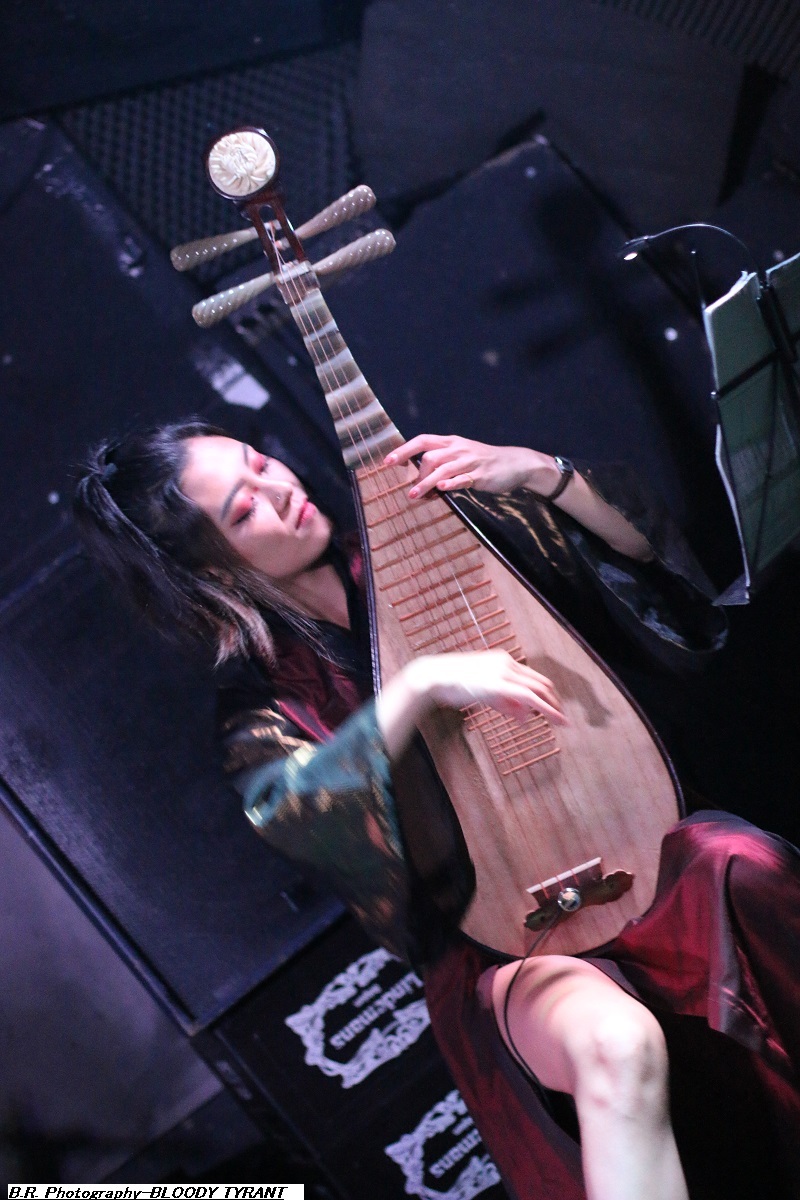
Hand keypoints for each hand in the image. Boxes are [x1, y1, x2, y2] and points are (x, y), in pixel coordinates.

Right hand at [377, 651, 565, 759]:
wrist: (433, 677)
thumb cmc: (452, 685)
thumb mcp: (483, 693)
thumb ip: (505, 703)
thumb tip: (525, 718)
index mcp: (502, 661)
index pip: (532, 677)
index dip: (546, 694)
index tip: (553, 708)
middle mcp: (507, 663)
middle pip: (541, 682)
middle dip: (554, 701)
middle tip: (562, 718)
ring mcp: (504, 672)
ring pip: (539, 689)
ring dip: (552, 707)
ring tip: (561, 722)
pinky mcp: (499, 684)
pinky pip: (529, 697)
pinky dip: (545, 708)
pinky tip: (554, 719)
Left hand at [384, 434, 558, 499]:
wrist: (515, 463)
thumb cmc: (484, 462)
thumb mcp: (461, 459)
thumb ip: (441, 467)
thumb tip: (420, 484)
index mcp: (451, 442)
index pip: (422, 441)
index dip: (403, 450)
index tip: (387, 461)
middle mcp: (458, 449)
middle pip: (429, 456)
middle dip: (416, 474)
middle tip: (411, 491)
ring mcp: (470, 461)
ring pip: (442, 469)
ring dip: (426, 483)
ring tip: (414, 496)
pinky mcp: (481, 475)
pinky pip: (463, 478)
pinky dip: (451, 483)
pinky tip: (442, 489)